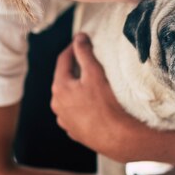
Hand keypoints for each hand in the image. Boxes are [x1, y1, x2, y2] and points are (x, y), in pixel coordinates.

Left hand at [50, 33, 124, 152]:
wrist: (117, 137)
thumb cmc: (106, 104)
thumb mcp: (94, 73)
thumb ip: (84, 53)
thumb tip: (78, 37)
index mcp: (60, 88)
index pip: (63, 61)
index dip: (72, 48)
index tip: (81, 42)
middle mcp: (57, 105)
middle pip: (64, 80)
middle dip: (75, 70)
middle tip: (89, 62)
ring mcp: (65, 120)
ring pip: (69, 98)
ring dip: (78, 90)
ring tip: (93, 86)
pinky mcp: (74, 131)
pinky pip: (75, 113)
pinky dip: (82, 106)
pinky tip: (95, 105)